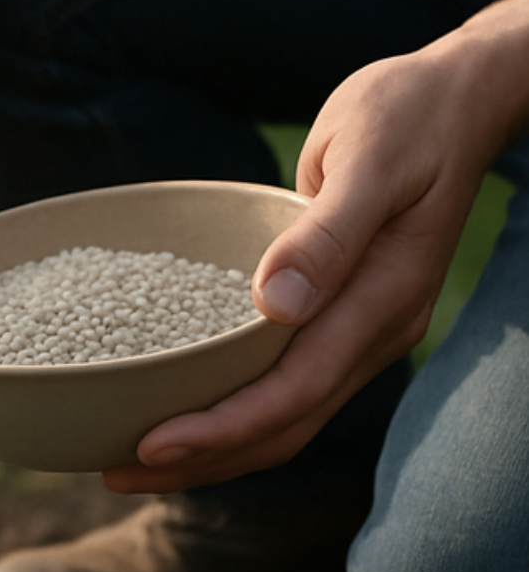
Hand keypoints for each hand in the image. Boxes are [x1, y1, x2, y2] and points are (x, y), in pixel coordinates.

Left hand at [103, 33, 522, 493]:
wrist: (454, 100)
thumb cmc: (407, 116)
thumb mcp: (368, 161)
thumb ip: (327, 235)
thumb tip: (274, 304)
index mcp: (383, 300)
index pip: (295, 390)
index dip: (223, 426)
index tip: (153, 443)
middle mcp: (374, 329)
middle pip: (285, 424)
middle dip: (204, 458)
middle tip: (117, 471)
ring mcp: (360, 327)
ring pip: (285, 414)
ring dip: (214, 446)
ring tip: (134, 458)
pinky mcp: (339, 313)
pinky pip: (285, 380)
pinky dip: (233, 405)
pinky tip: (183, 405)